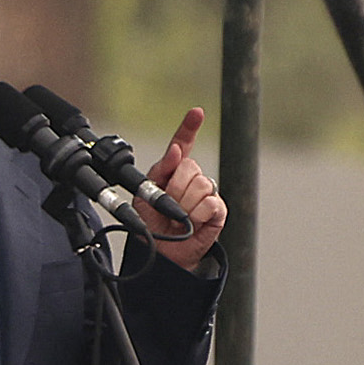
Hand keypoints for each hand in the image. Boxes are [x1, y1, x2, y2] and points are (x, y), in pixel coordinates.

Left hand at [139, 107, 226, 274]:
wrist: (163, 251)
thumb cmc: (153, 223)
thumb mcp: (146, 194)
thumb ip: (160, 170)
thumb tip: (176, 151)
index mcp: (173, 170)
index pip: (183, 144)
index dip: (189, 127)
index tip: (196, 113)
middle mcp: (193, 178)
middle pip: (190, 167)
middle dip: (175, 188)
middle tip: (168, 206)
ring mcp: (207, 192)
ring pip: (200, 185)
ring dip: (184, 204)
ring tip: (179, 217)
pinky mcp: (217, 210)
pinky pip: (210, 203)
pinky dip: (197, 214)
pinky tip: (192, 222)